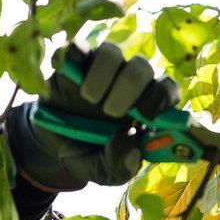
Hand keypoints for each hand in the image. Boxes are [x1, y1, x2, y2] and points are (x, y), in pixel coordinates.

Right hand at [5, 42, 179, 188]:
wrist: (52, 147)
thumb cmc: (90, 155)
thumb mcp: (106, 171)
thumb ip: (121, 165)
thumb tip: (130, 140)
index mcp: (146, 108)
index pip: (167, 89)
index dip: (163, 96)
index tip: (148, 115)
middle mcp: (128, 83)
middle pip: (141, 67)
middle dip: (130, 88)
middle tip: (112, 111)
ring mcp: (101, 70)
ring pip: (111, 52)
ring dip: (103, 74)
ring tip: (91, 98)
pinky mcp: (73, 64)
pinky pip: (77, 48)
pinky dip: (75, 56)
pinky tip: (71, 75)